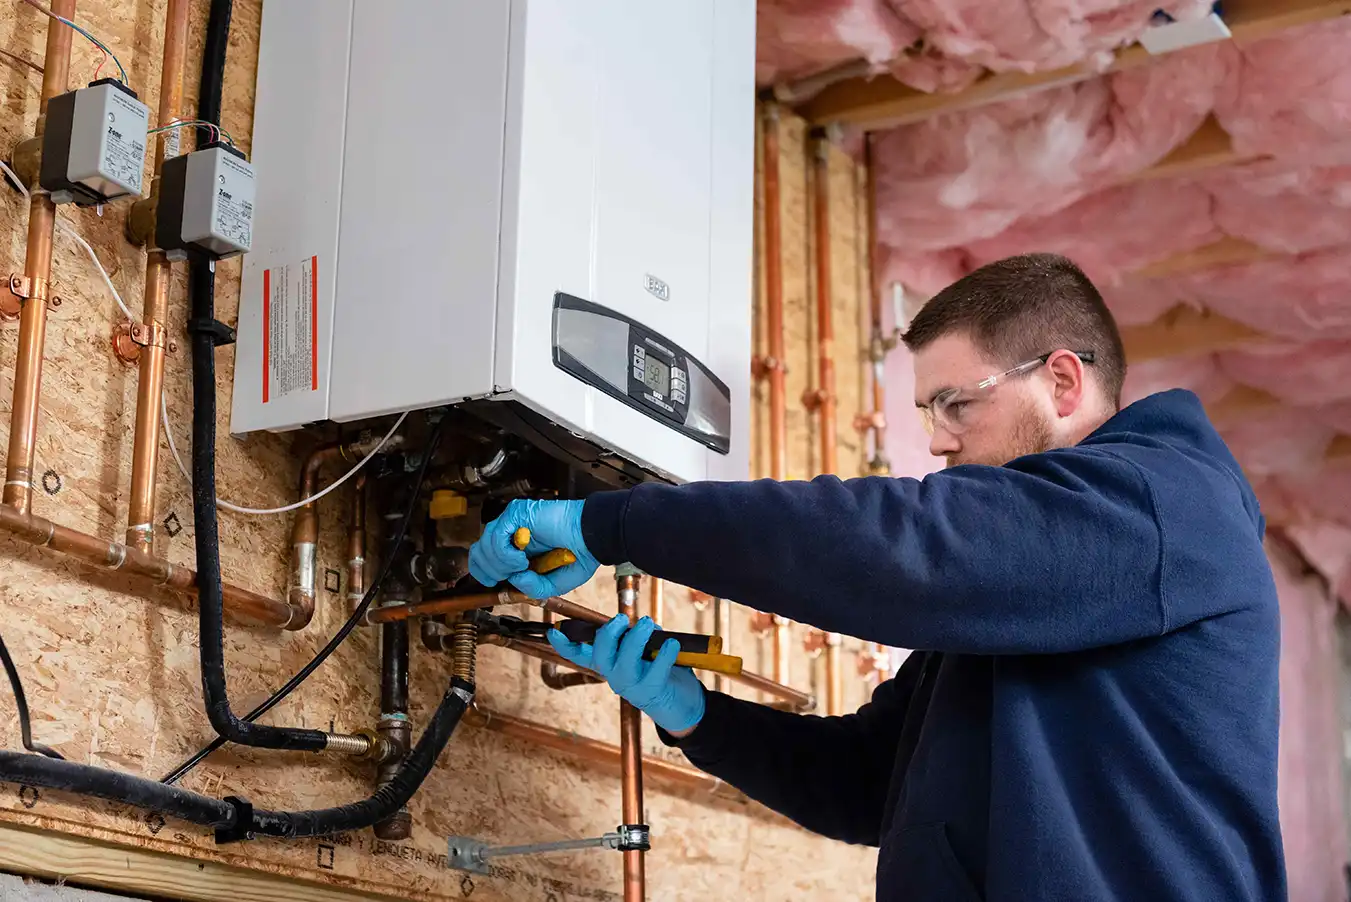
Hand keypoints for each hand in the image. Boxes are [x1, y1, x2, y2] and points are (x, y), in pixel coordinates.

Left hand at [468, 499, 598, 597]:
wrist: (591, 538)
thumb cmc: (577, 556)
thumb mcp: (551, 585)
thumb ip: (531, 588)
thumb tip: (512, 580)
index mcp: (515, 548)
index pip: (483, 558)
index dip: (483, 573)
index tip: (495, 584)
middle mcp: (510, 533)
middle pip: (478, 552)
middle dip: (489, 571)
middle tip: (509, 576)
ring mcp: (511, 521)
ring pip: (485, 546)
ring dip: (501, 564)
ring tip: (523, 566)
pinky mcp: (516, 513)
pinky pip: (496, 538)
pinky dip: (506, 555)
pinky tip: (522, 560)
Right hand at [548, 615, 705, 733]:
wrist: (679, 705)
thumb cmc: (657, 670)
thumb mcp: (641, 651)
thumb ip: (634, 637)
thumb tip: (641, 624)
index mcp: (608, 664)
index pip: (581, 655)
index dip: (566, 645)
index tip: (554, 632)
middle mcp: (614, 676)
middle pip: (600, 656)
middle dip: (608, 634)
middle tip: (622, 618)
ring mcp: (631, 686)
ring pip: (625, 663)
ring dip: (635, 640)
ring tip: (649, 623)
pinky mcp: (652, 691)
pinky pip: (655, 671)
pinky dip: (665, 654)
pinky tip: (672, 644)